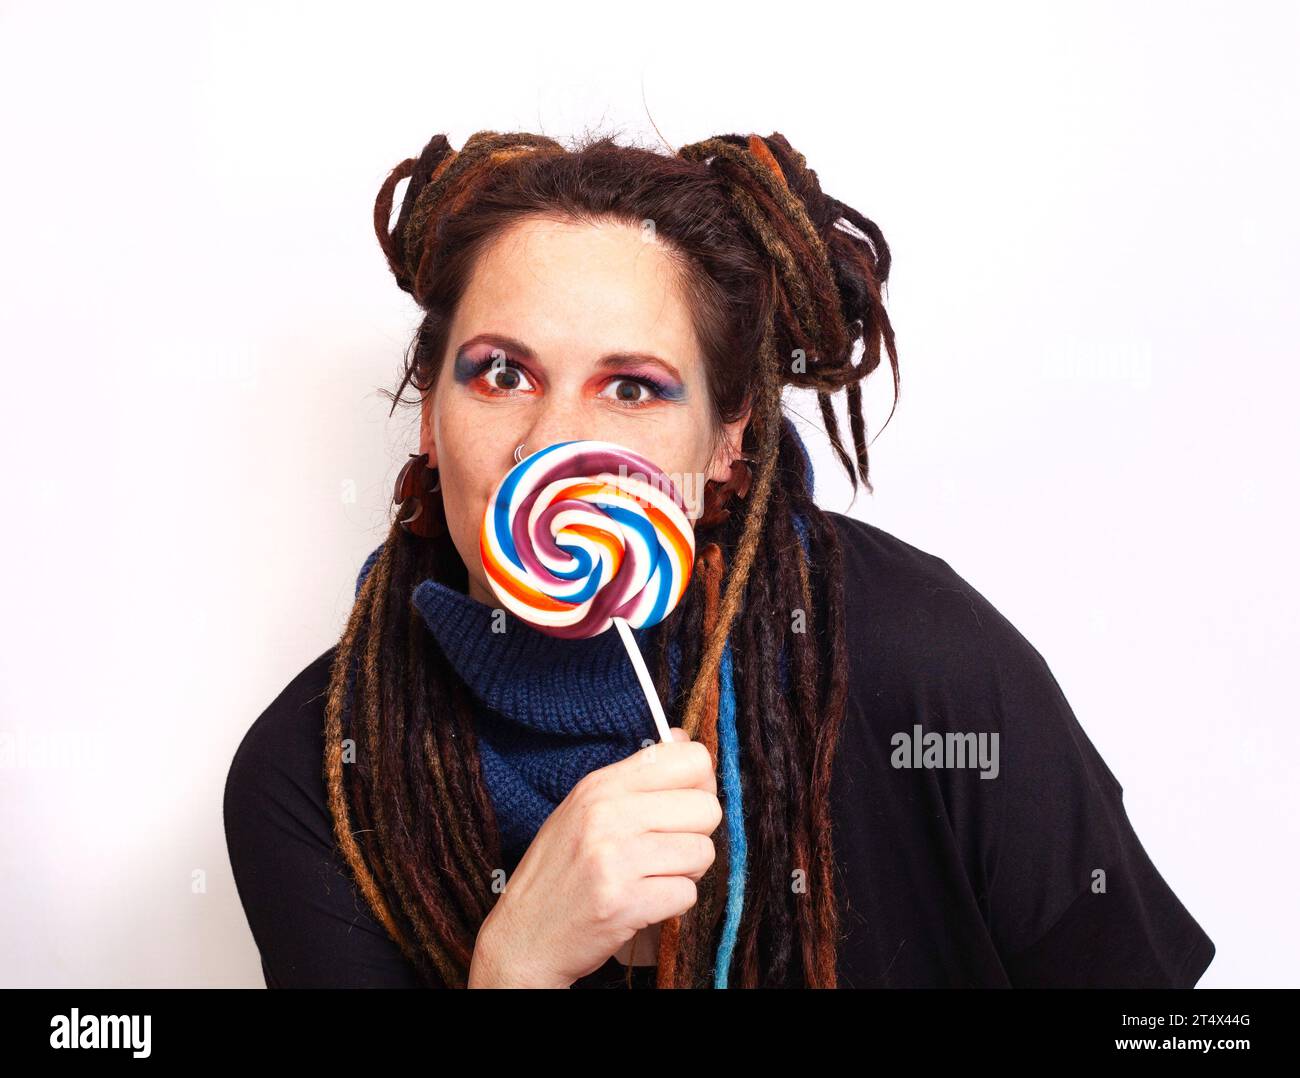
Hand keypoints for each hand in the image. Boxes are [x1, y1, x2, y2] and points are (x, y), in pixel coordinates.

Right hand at [468, 727, 719, 987]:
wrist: (523, 936)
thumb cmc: (560, 871)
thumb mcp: (586, 809)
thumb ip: (637, 776)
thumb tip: (683, 740)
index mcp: (600, 785)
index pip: (691, 760)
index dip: (698, 787)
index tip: (680, 808)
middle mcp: (607, 813)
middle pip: (707, 809)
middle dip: (695, 836)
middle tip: (664, 852)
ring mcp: (614, 858)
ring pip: (702, 853)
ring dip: (685, 873)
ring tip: (651, 878)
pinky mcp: (623, 902)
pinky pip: (687, 894)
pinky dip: (672, 904)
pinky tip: (643, 903)